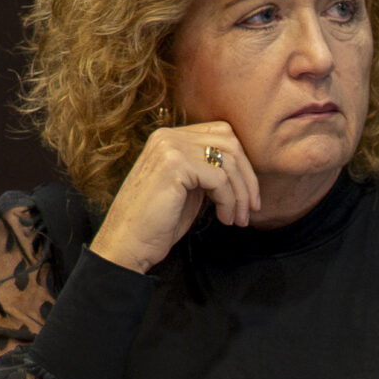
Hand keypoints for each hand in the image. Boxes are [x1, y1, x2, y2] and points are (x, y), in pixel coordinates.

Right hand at [89, 123, 261, 272]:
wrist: (127, 243)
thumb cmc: (158, 222)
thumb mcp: (189, 188)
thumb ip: (208, 170)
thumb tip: (244, 168)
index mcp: (170, 138)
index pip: (222, 134)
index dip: (243, 165)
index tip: (249, 196)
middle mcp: (168, 136)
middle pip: (230, 143)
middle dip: (248, 179)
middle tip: (251, 209)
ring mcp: (169, 148)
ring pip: (229, 161)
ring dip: (241, 194)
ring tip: (237, 219)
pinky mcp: (174, 165)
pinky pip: (220, 179)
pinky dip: (229, 202)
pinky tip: (223, 219)